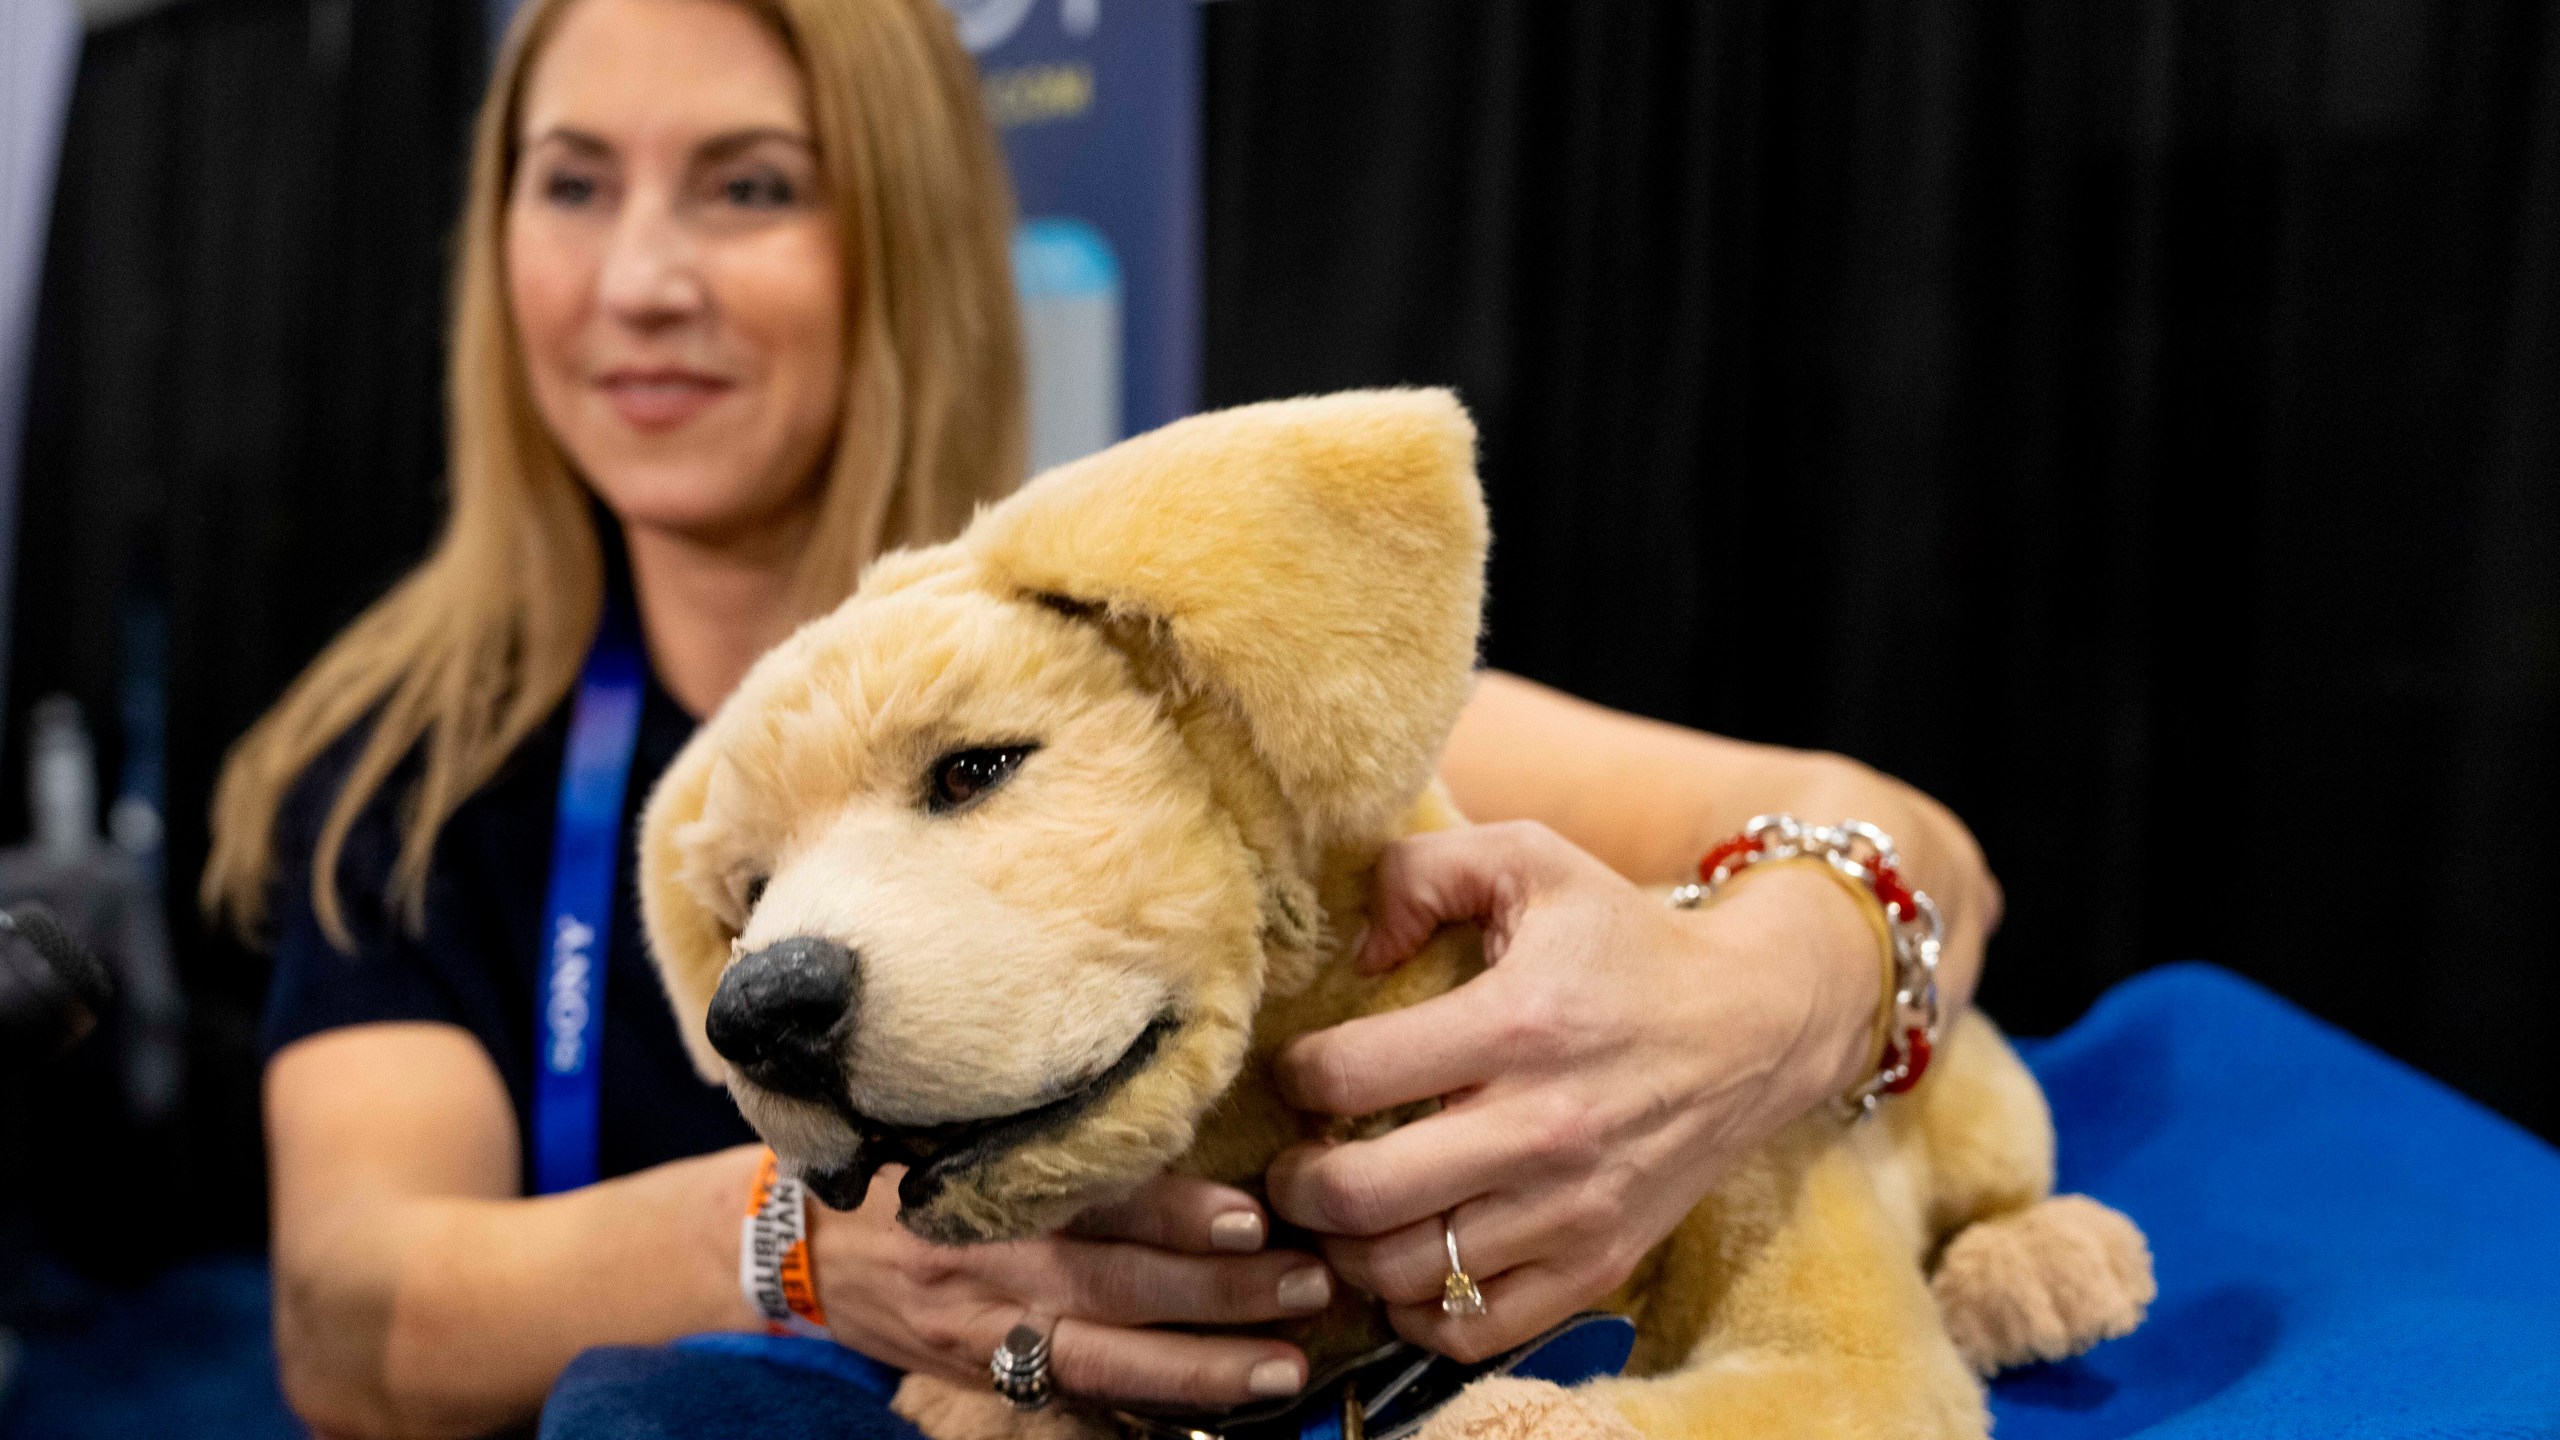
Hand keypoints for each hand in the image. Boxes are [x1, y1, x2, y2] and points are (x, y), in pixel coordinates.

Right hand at [808, 1168, 1334, 1408]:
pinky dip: (1149, 1403)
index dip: (1175, 1211)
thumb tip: (1166, 1096)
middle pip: (1116, 1285)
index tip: (1252, 1213)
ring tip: (1285, 1365)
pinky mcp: (985, 1376)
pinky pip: (1075, 1397)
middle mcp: (988, 1263)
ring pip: (1106, 1360)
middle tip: (1308, 1283)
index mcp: (983, 1183)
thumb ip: (1040, 1121)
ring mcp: (986, 1333)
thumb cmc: (896, 1167)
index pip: (1093, 1197)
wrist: (796, 1248)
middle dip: (1219, 1293)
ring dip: (1202, 1367)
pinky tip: (1220, 1405)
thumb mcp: (948, 1121)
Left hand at [1265, 821, 1879, 1360]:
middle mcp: (1543, 1129)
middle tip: (1293, 1159)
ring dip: (1344, 1249)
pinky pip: (1471, 1329)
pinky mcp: (1597, 1265)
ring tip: (1342, 1209)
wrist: (1758, 1026)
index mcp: (1516, 1024)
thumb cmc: (1626, 941)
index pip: (1346, 1075)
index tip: (1300, 1070)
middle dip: (1293, 1183)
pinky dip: (1415, 1310)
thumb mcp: (1530, 860)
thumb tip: (1355, 950)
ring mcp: (1572, 1210)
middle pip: (1358, 1196)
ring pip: (1401, 1273)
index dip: (1294, 1074)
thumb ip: (1421, 870)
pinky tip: (1407, 1258)